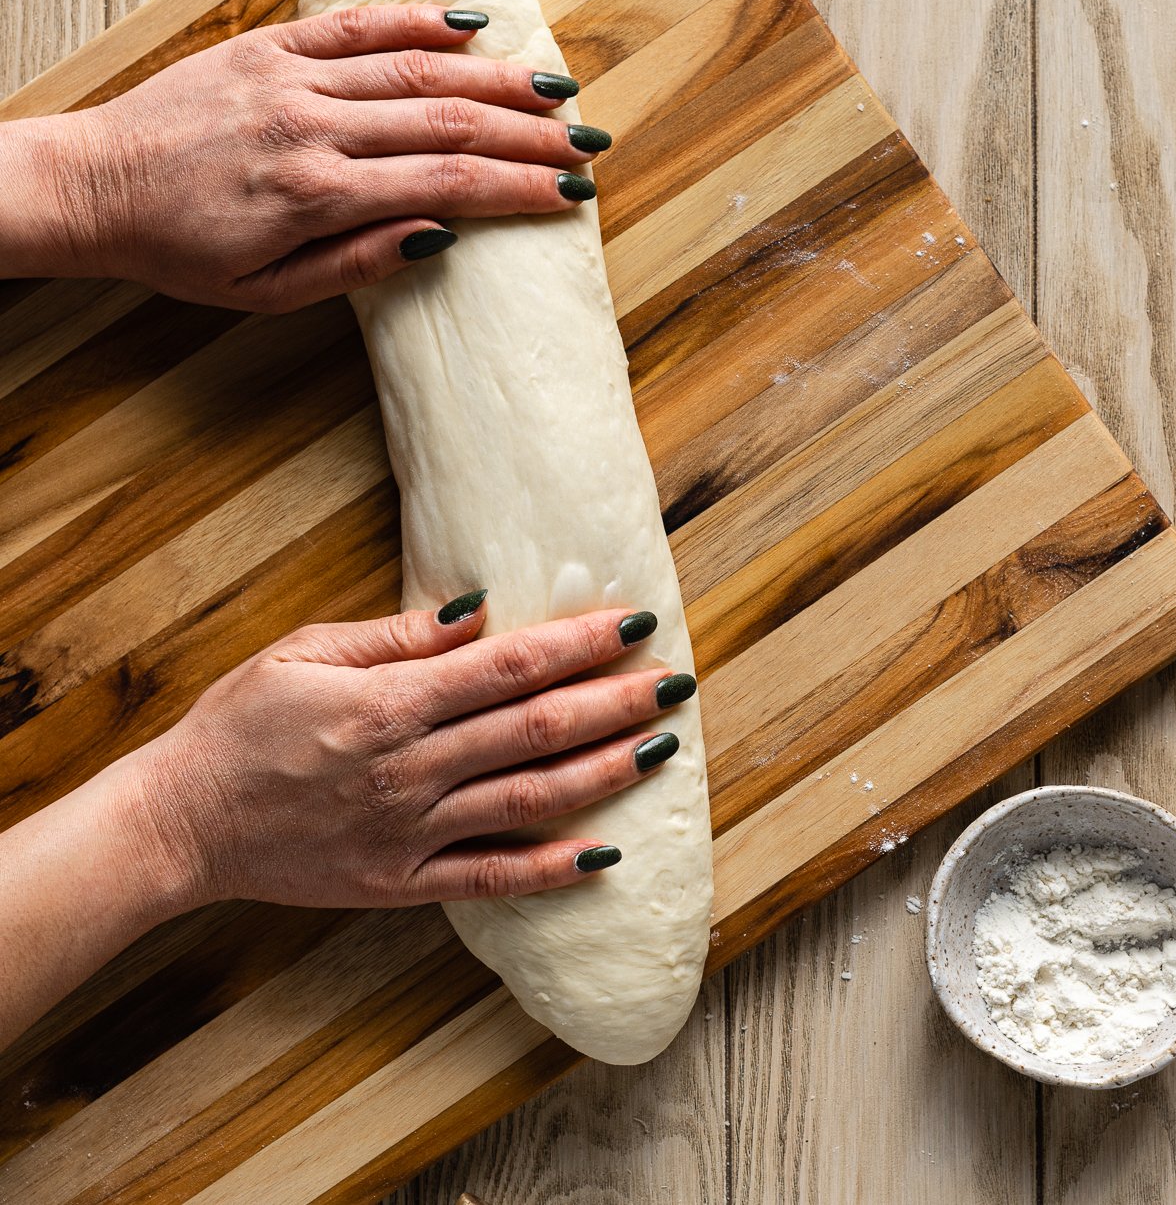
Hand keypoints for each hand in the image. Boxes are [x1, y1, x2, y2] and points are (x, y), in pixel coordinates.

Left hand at [6, 4, 609, 309]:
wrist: (97, 186)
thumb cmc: (182, 251)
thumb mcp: (266, 291)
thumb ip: (355, 265)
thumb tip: (438, 239)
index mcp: (316, 195)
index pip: (446, 184)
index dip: (516, 188)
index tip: (567, 195)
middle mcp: (313, 126)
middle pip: (447, 122)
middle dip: (527, 134)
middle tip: (585, 145)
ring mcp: (291, 76)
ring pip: (415, 68)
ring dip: (493, 79)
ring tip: (553, 90)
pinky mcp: (269, 44)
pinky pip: (355, 24)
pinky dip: (416, 20)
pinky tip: (470, 26)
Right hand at [131, 596, 691, 905]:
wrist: (183, 821)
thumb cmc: (242, 724)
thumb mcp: (305, 652)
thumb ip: (397, 636)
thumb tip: (480, 610)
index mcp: (389, 702)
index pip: (508, 666)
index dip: (577, 643)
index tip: (631, 623)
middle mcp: (410, 768)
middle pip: (536, 730)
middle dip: (614, 702)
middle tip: (674, 682)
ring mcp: (410, 832)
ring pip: (530, 801)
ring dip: (603, 773)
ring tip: (659, 748)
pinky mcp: (402, 882)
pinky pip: (491, 877)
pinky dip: (551, 869)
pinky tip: (606, 853)